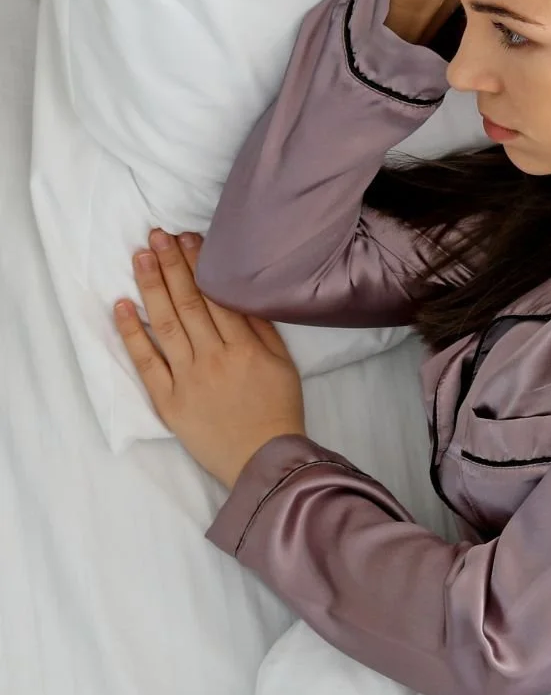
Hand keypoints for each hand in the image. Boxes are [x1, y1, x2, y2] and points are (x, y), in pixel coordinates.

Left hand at [114, 229, 305, 488]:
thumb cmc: (278, 410)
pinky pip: (146, 361)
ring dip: (151, 286)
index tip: (187, 238)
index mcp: (245, 347)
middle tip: (157, 235)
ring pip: (166, 323)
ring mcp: (187, 377)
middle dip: (171, 264)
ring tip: (140, 256)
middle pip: (188, 302)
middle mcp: (213, 356)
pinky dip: (132, 332)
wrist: (263, 458)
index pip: (217, 296)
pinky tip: (122, 306)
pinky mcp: (167, 398)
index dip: (201, 264)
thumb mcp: (283, 365)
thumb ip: (262, 330)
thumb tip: (240, 295)